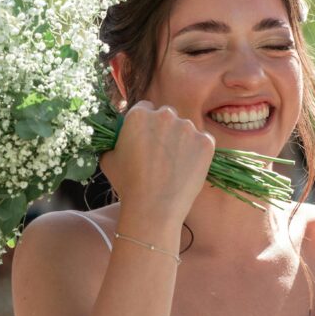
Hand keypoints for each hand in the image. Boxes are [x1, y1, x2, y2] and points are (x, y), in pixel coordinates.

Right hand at [99, 101, 214, 240]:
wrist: (154, 207)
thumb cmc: (127, 185)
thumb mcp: (108, 159)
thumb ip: (114, 140)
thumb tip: (117, 137)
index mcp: (139, 114)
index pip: (146, 108)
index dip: (146, 124)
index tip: (148, 137)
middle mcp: (165, 115)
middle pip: (167, 115)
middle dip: (165, 128)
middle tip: (162, 152)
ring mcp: (188, 128)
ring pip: (186, 128)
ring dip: (182, 140)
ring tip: (175, 165)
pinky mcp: (206, 142)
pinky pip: (203, 141)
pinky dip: (198, 152)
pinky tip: (188, 168)